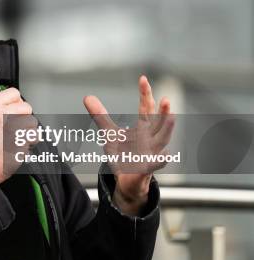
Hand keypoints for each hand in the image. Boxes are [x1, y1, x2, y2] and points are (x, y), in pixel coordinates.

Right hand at [0, 88, 35, 183]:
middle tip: (15, 127)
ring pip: (32, 121)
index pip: (13, 93)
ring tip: (16, 137)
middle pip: (26, 106)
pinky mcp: (21, 138)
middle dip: (24, 117)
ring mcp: (11, 125)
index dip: (17, 103)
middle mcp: (0, 113)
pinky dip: (30, 142)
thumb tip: (11, 102)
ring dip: (28, 130)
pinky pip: (34, 135)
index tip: (15, 111)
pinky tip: (19, 145)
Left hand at [83, 75, 174, 215]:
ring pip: (162, 140)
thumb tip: (87, 97)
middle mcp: (150, 138)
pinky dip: (159, 160)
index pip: (146, 108)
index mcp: (143, 128)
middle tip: (166, 98)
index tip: (143, 78)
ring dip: (167, 130)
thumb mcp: (109, 133)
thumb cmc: (123, 154)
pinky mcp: (147, 168)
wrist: (127, 181)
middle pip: (158, 123)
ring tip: (172, 118)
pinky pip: (155, 164)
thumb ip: (100, 115)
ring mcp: (151, 153)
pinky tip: (164, 155)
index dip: (145, 94)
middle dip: (163, 111)